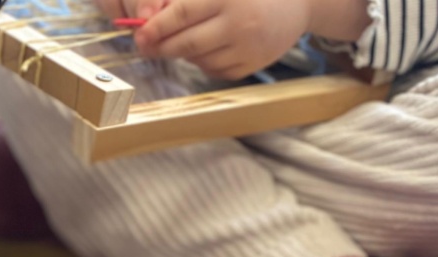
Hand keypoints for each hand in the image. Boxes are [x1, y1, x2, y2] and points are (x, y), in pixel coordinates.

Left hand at [122, 0, 312, 79]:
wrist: (298, 3)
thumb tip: (149, 17)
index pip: (182, 14)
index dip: (156, 27)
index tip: (139, 33)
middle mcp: (238, 24)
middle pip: (186, 43)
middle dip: (160, 46)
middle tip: (145, 46)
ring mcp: (247, 48)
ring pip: (198, 59)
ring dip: (182, 53)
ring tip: (180, 40)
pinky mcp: (252, 65)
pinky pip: (214, 70)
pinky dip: (203, 62)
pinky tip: (208, 48)